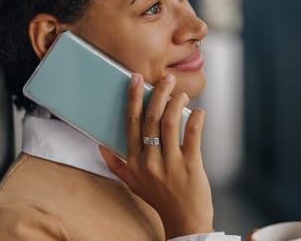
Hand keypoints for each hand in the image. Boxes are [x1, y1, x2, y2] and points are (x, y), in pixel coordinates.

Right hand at [100, 73, 213, 238]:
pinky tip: (199, 111)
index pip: (131, 123)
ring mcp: (170, 164)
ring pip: (170, 123)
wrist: (184, 221)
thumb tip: (101, 148)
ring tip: (182, 94)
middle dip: (158, 94)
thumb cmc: (160, 199)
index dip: (133, 99)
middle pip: (151, 118)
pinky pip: (193, 135)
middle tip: (166, 79)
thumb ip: (117, 165)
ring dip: (177, 103)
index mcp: (134, 162)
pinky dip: (196, 119)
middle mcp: (149, 161)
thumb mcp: (133, 184)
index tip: (136, 80)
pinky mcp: (191, 166)